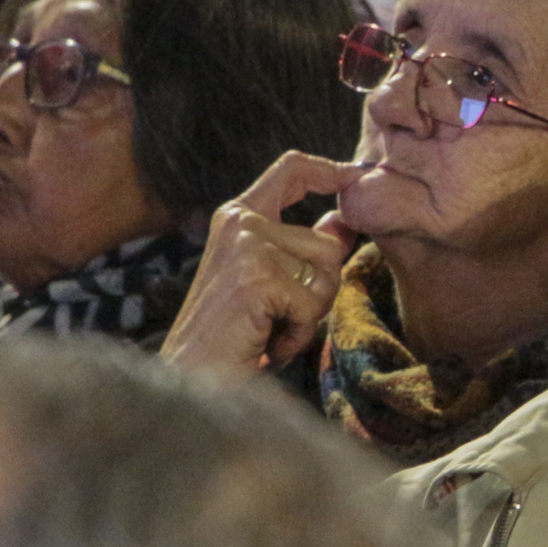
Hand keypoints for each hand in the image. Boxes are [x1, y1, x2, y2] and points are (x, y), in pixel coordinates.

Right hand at [158, 151, 364, 375]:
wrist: (193, 378)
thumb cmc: (230, 335)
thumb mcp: (270, 282)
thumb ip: (303, 249)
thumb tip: (342, 223)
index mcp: (238, 216)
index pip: (291, 168)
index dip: (329, 170)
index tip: (354, 176)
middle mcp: (240, 222)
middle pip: (326, 242)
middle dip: (321, 290)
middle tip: (283, 319)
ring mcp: (247, 246)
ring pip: (327, 271)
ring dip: (310, 313)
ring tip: (273, 330)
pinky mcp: (258, 278)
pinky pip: (312, 304)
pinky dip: (298, 334)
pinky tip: (267, 345)